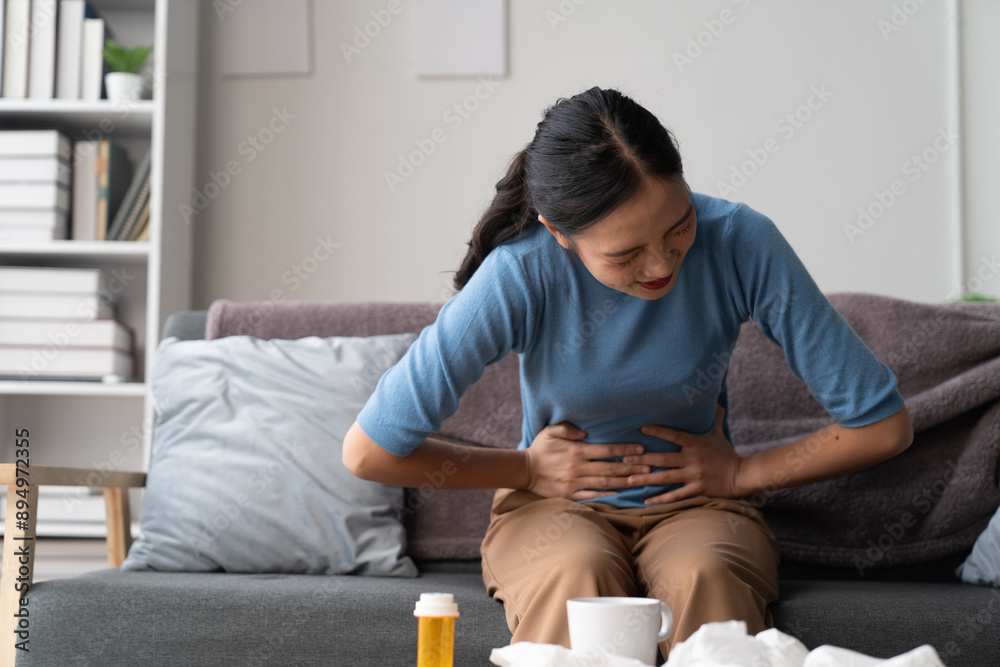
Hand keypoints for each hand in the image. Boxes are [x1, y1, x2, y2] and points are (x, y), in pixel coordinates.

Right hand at [525, 422, 648, 500]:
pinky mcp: (571, 494)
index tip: (640, 449)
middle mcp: (578, 468)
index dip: (625, 449)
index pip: (606, 450)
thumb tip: (585, 432)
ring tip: (641, 481)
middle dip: (632, 467)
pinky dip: (607, 494)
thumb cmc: (539, 449)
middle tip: (650, 467)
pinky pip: (593, 495)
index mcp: (576, 451)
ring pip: (605, 483)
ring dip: (624, 482)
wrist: (523, 471)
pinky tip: (620, 493)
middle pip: (610, 468)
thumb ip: (568, 429)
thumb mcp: (550, 431)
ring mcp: (575, 483)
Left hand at [623, 404, 743, 504]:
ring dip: (646, 479)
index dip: (658, 431)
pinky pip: (676, 495)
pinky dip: (661, 499)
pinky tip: (646, 501)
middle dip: (642, 459)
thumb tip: (717, 400)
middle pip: (663, 459)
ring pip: (666, 478)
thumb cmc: (726, 453)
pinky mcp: (697, 489)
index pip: (674, 435)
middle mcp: (693, 459)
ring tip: (629, 479)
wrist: (741, 476)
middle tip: (623, 459)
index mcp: (696, 443)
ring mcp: (694, 475)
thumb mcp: (719, 434)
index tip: (641, 428)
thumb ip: (714, 418)